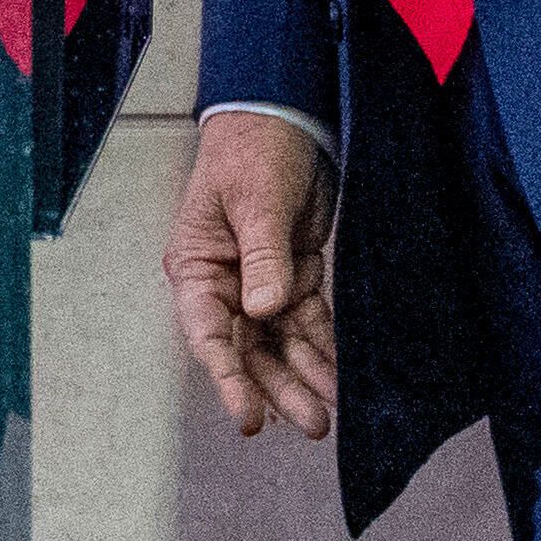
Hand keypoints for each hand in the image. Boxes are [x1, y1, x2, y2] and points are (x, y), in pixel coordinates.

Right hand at [166, 110, 338, 440]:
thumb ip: (263, 256)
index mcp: (199, 268)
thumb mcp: (257, 200)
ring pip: (281, 346)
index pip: (209, 335)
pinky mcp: (295, 277)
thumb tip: (264, 309)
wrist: (287, 117)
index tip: (248, 417)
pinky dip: (324, 351)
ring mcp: (261, 285)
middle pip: (249, 351)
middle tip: (312, 423)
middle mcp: (226, 285)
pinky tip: (341, 377)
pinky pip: (308, 325)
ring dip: (305, 377)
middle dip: (280, 389)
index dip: (228, 379)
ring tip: (329, 415)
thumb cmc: (253, 149)